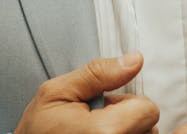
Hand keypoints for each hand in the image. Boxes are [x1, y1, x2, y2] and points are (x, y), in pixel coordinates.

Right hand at [14, 52, 158, 133]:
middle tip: (98, 123)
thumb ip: (98, 73)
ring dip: (128, 133)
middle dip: (128, 119)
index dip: (126, 102)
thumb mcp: (58, 92)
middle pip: (150, 127)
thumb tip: (136, 59)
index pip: (148, 109)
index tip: (104, 107)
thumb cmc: (37, 131)